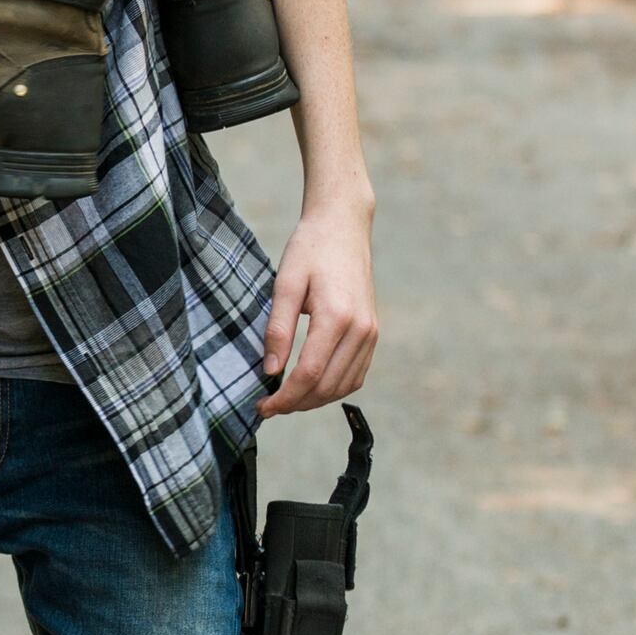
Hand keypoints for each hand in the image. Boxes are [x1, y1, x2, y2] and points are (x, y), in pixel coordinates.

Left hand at [257, 205, 379, 416]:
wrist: (343, 226)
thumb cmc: (310, 249)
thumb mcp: (284, 283)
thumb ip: (277, 329)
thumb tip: (270, 371)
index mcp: (337, 317)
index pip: (308, 374)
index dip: (284, 398)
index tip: (262, 408)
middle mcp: (361, 329)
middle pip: (327, 386)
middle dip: (296, 404)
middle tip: (268, 408)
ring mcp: (371, 332)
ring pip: (344, 386)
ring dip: (315, 401)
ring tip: (286, 401)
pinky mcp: (373, 332)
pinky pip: (356, 374)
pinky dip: (334, 388)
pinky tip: (311, 387)